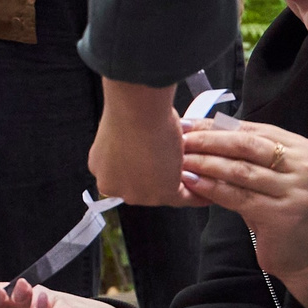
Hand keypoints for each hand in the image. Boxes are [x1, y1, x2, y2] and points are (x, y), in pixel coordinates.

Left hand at [90, 79, 191, 205]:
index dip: (145, 172)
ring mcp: (137, 193)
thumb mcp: (120, 131)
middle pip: (143, 187)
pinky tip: (205, 193)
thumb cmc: (128, 110)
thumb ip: (127, 148)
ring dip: (179, 183)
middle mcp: (115, 185)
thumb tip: (141, 147)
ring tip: (196, 174)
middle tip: (180, 169)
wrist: (137, 110)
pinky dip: (196, 196)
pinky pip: (183, 198)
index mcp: (102, 169)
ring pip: (162, 192)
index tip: (156, 170)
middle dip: (161, 178)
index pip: (126, 178)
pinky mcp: (162, 193)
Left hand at [180, 122, 307, 306]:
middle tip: (181, 140)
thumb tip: (203, 130)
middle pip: (246, 146)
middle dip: (209, 140)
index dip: (216, 126)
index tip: (188, 125)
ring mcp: (296, 192)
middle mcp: (304, 167)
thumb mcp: (273, 174)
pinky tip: (193, 183)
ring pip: (241, 171)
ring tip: (181, 160)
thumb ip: (248, 154)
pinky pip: (239, 197)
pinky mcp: (283, 216)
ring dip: (206, 163)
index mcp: (302, 149)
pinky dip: (212, 188)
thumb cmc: (283, 207)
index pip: (252, 131)